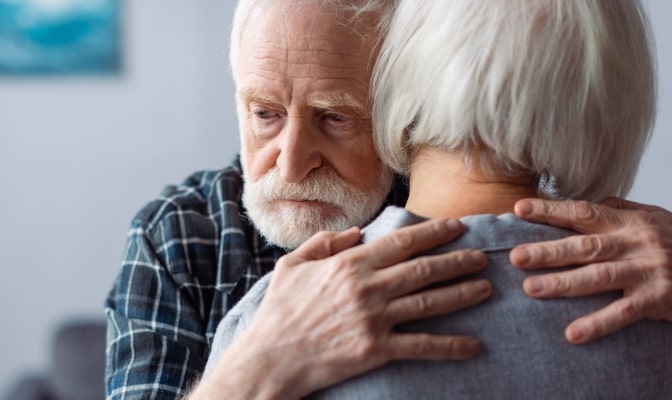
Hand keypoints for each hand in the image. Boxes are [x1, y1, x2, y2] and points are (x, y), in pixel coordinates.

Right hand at [195, 219, 490, 399]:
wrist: (271, 357)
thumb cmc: (278, 311)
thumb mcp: (292, 265)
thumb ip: (323, 243)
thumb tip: (353, 232)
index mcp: (349, 264)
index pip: (401, 242)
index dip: (432, 232)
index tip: (456, 226)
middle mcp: (367, 287)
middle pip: (423, 269)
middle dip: (457, 260)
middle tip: (482, 256)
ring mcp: (373, 319)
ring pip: (428, 302)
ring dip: (461, 294)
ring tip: (485, 288)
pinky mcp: (376, 350)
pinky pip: (420, 346)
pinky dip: (449, 346)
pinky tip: (472, 345)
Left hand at [511, 198, 671, 344]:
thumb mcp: (653, 218)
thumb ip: (619, 211)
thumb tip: (586, 203)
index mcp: (630, 222)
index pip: (584, 212)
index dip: (551, 210)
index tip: (519, 209)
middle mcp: (637, 243)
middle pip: (585, 246)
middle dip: (547, 251)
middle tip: (514, 257)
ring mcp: (648, 271)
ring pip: (599, 277)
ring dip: (563, 284)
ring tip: (531, 289)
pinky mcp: (658, 299)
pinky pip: (624, 313)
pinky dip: (598, 324)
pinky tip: (573, 333)